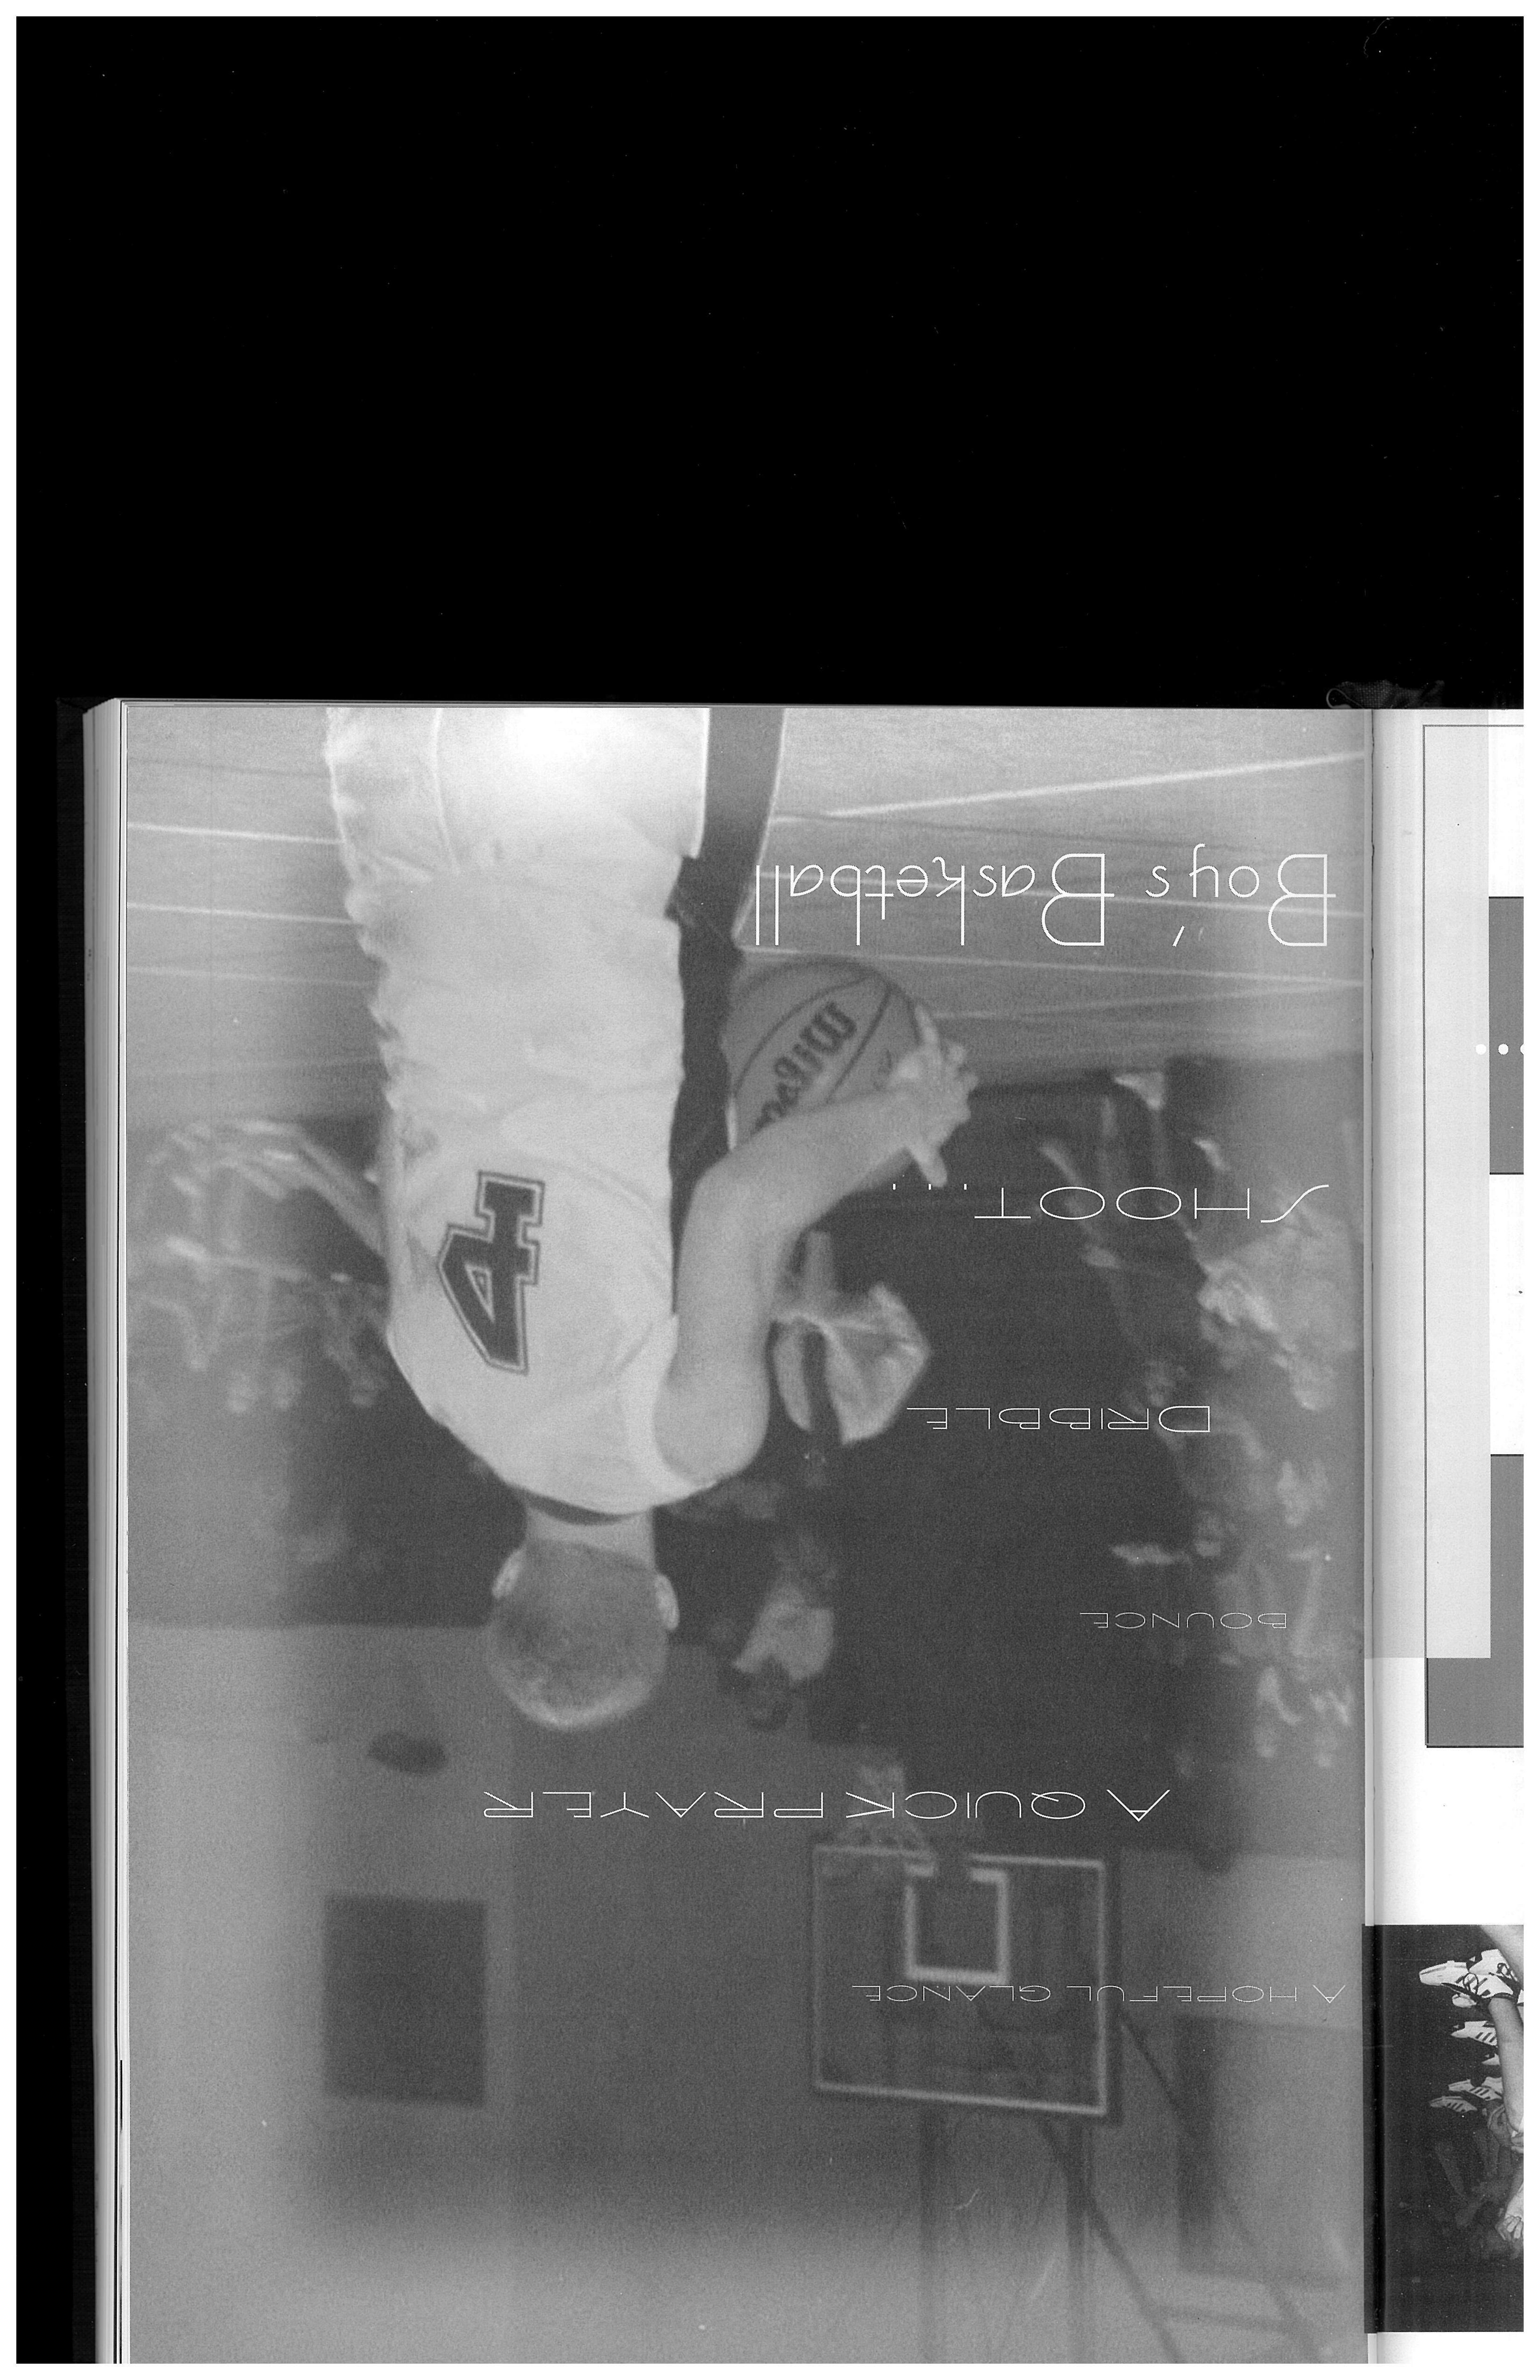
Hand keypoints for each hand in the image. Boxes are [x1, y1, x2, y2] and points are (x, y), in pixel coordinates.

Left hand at [887, 1007, 975, 1185]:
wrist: (906, 1112)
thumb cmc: (914, 1133)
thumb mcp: (924, 1150)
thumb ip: (932, 1163)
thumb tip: (941, 1184)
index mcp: (954, 1111)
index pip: (961, 1110)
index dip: (959, 1109)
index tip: (957, 1111)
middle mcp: (954, 1087)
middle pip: (965, 1079)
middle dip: (963, 1078)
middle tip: (961, 1076)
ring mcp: (942, 1068)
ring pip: (954, 1054)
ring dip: (951, 1051)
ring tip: (947, 1049)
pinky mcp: (930, 1052)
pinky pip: (928, 1030)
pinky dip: (923, 1017)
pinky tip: (916, 1004)